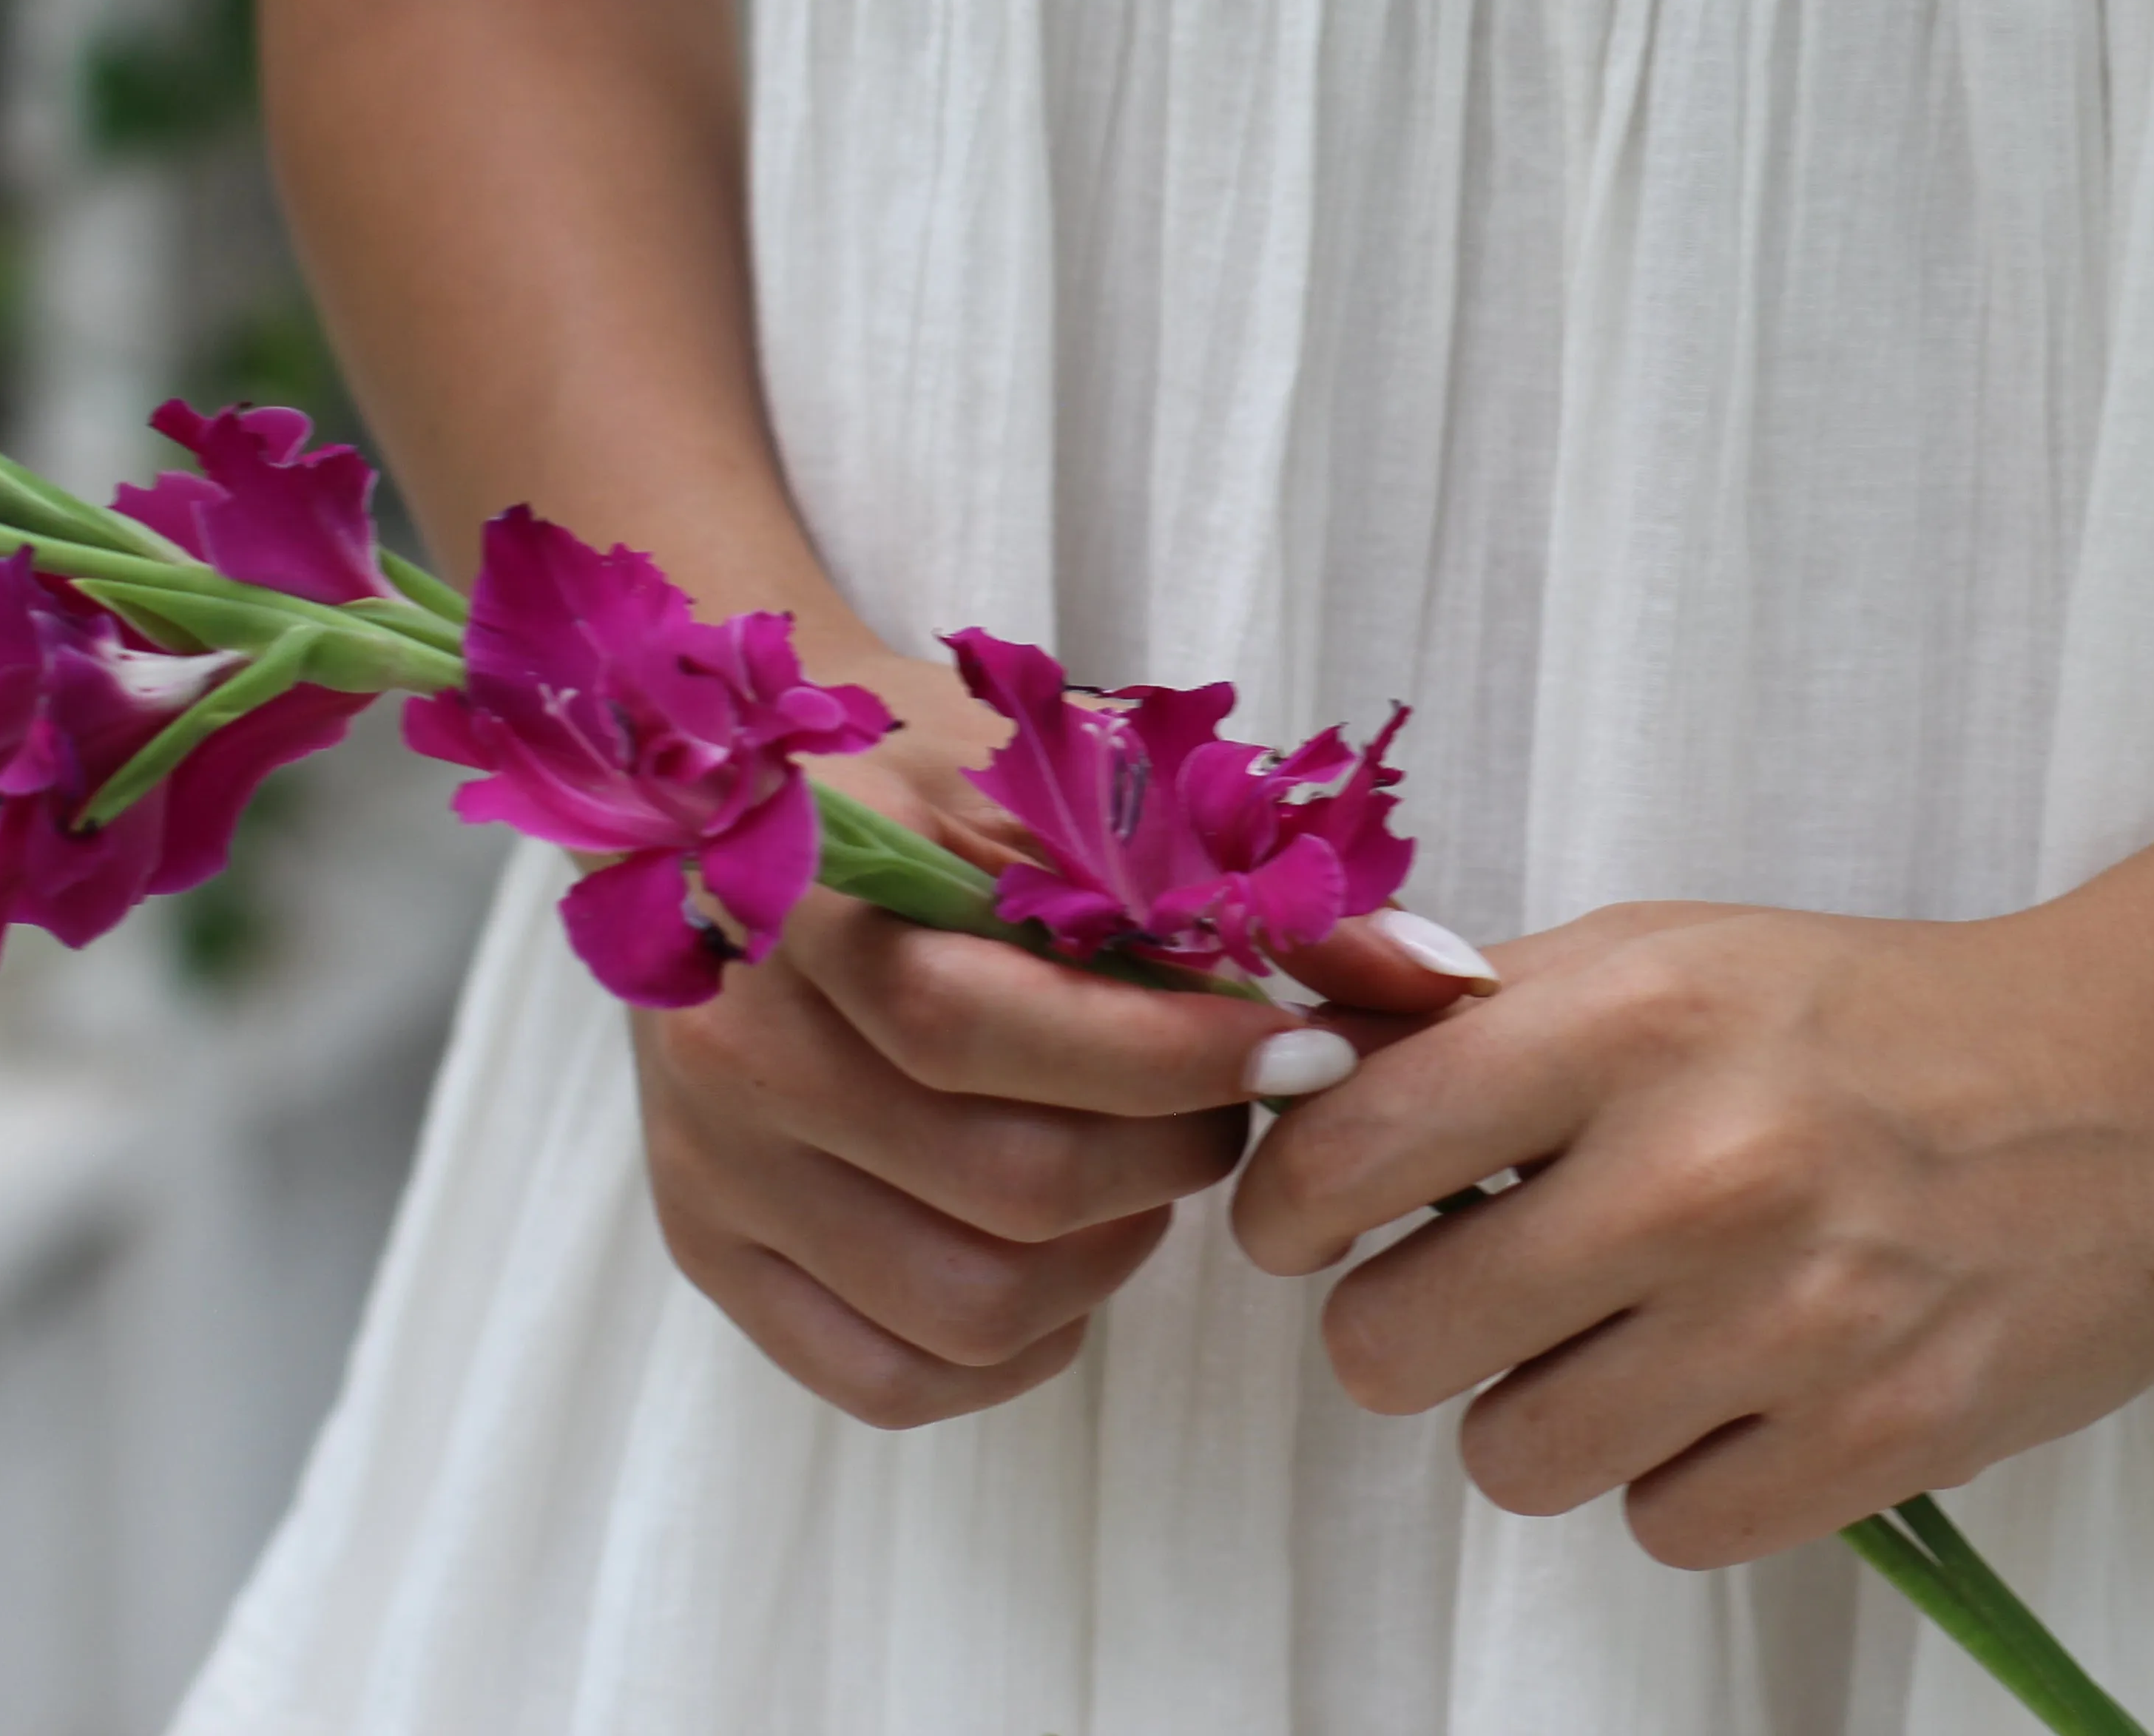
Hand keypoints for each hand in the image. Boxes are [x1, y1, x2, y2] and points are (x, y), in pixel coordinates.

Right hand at [632, 648, 1494, 1426]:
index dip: (1186, 1061)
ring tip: (1139, 1166)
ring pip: (966, 1303)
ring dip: (1107, 1258)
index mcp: (818, 904)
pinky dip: (1013, 1343)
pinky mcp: (709, 1246)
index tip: (1307, 1053)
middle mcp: (744, 1048)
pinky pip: (886, 1375)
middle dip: (1174, 1157)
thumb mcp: (1086, 781)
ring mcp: (716, 1161)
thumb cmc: (942, 778)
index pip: (1004, 1030)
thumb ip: (1259, 883)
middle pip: (1007, 1183)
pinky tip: (1061, 1251)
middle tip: (1227, 1106)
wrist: (749, 791)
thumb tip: (1445, 983)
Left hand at [1227, 755, 2153, 1566]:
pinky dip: (1680, 1476)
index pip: (1343, 1151)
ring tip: (1635, 1334)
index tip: (1319, 1217)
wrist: (2139, 1090)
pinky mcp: (1874, 1438)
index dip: (1296, 1203)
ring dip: (1547, 1411)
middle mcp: (1703, 1165)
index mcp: (1635, 1015)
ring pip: (1513, 1459)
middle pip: (1391, 1343)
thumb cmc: (1875, 1022)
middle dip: (1415, 1325)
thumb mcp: (1671, 954)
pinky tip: (1739, 1388)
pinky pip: (1661, 1528)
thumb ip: (1473, 1006)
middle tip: (1494, 1283)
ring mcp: (1794, 1316)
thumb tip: (1289, 1027)